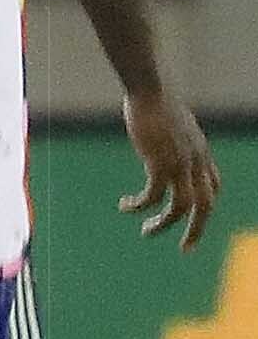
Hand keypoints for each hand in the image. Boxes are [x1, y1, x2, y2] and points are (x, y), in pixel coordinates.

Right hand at [122, 87, 222, 247]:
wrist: (151, 89)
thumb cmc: (154, 98)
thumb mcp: (170, 121)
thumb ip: (170, 133)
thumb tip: (157, 131)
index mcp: (200, 151)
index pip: (214, 185)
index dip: (205, 203)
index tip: (190, 216)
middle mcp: (197, 161)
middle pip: (206, 205)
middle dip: (196, 230)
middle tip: (185, 249)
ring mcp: (180, 164)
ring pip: (182, 207)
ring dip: (164, 224)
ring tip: (146, 232)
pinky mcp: (160, 164)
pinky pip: (153, 195)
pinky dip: (140, 205)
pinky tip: (125, 206)